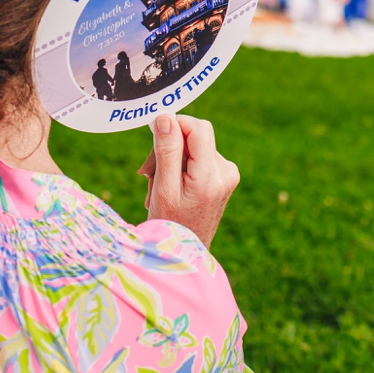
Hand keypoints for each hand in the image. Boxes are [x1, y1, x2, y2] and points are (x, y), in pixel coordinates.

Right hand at [138, 114, 240, 246]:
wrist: (185, 255)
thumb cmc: (170, 225)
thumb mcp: (163, 188)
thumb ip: (166, 151)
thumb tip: (166, 117)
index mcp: (211, 176)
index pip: (198, 128)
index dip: (174, 124)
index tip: (153, 137)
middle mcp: (225, 172)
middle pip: (194, 137)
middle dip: (168, 148)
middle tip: (146, 173)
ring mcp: (227, 175)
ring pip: (194, 147)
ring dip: (171, 161)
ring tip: (157, 186)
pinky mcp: (223, 178)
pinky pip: (199, 159)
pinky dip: (181, 168)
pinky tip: (170, 187)